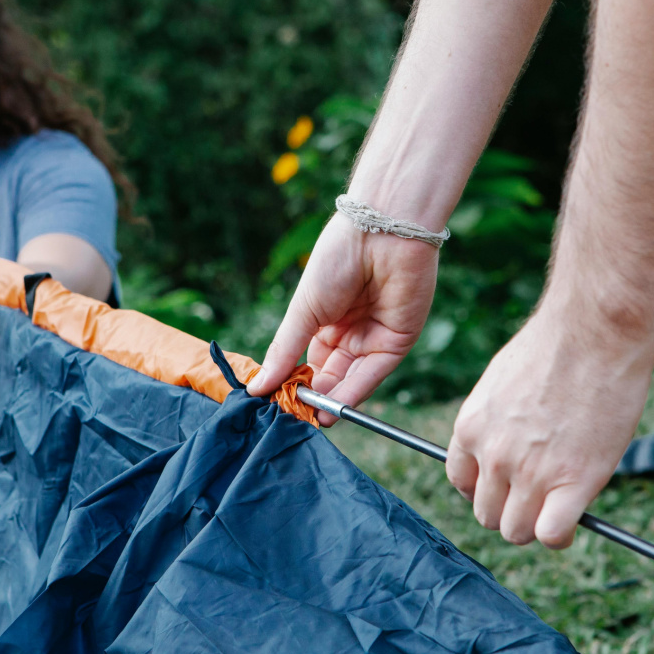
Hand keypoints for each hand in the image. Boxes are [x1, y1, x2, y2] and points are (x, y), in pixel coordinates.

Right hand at [248, 216, 438, 424]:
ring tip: (310, 421)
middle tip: (293, 418)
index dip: (293, 384)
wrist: (381, 232)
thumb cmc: (337, 259)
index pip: (308, 362)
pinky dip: (354, 392)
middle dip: (313, 397)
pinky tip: (333, 409)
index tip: (274, 404)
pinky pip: (373, 373)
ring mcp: (374, 336)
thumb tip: (256, 387)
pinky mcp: (398, 340)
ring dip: (332, 401)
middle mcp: (350, 331)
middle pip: (330, 375)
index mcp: (325, 319)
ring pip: (351, 379)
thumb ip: (284, 352)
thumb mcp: (303, 310)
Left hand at [446, 305, 653, 548]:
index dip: (487, 489)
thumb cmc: (559, 345)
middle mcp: (493, 455)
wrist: (595, 328)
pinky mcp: (573, 481)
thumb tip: (510, 449)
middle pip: (488, 514)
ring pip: (517, 531)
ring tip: (559, 506)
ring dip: (536, 525)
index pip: (461, 482)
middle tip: (539, 497)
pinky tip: (576, 515)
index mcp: (471, 427)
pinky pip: (552, 535)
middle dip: (512, 510)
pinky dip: (562, 534)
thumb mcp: (504, 382)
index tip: (508, 486)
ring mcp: (531, 471)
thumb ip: (498, 421)